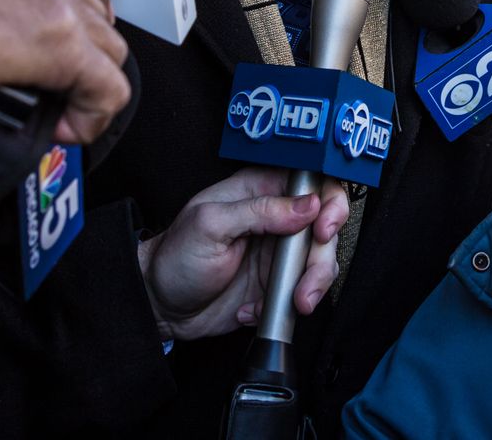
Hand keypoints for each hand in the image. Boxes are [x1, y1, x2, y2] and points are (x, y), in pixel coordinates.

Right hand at [0, 0, 130, 144]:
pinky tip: (64, 129)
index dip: (55, 18)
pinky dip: (93, 116)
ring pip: (107, 45)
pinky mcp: (54, 41)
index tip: (27, 48)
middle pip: (92, 7)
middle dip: (78, 51)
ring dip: (85, 83)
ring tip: (50, 110)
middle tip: (45, 87)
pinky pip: (107, 88)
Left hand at [137, 168, 349, 341]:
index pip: (313, 182)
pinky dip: (286, 305)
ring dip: (311, 286)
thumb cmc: (176, 257)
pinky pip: (303, 291)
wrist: (162, 306)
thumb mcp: (210, 225)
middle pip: (326, 227)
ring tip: (290, 302)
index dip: (329, 203)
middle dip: (321, 258)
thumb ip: (260, 211)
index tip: (323, 229)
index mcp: (260, 190)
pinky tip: (255, 308)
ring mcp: (279, 252)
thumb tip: (308, 205)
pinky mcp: (278, 283)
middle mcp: (276, 218)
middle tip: (306, 282)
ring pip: (321, 262)